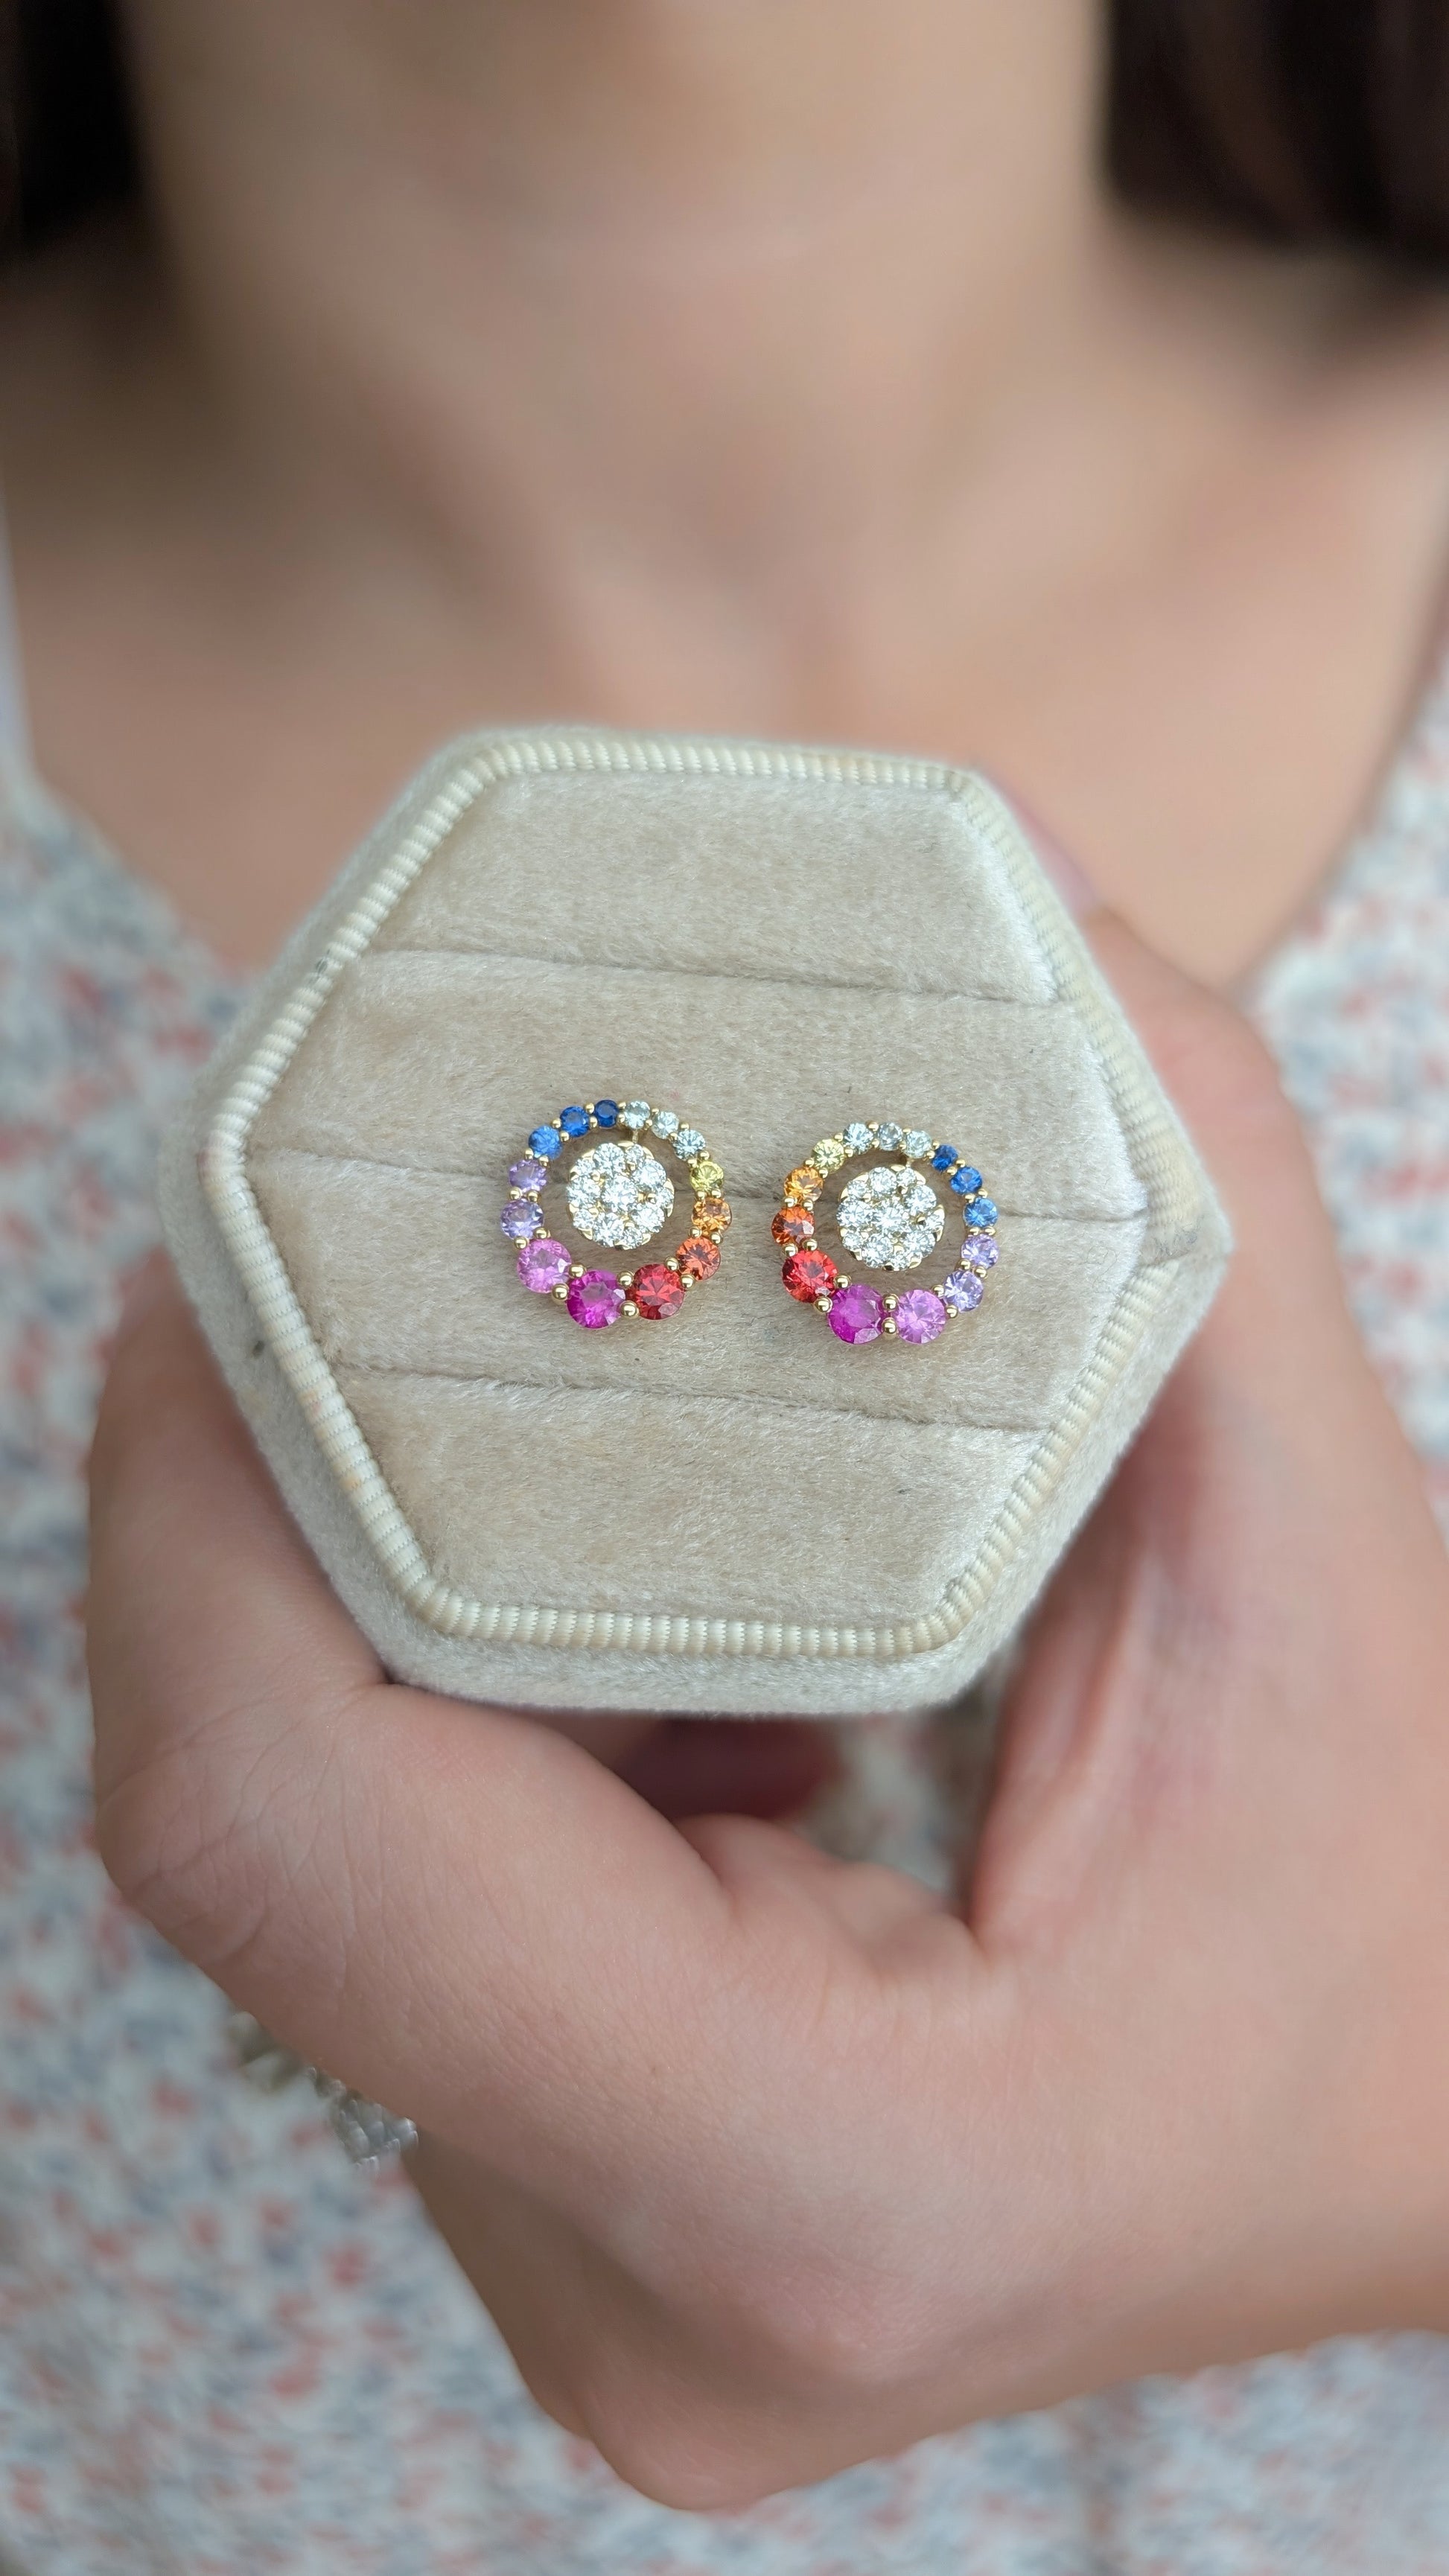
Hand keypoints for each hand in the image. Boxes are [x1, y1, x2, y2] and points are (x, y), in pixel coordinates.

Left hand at [88, 919, 1448, 2508]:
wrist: (1435, 2142)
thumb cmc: (1413, 1905)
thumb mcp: (1318, 1545)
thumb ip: (1169, 1183)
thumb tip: (1011, 875)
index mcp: (822, 2173)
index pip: (300, 1823)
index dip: (201, 1502)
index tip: (237, 1251)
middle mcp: (648, 2293)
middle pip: (248, 1843)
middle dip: (238, 1515)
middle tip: (327, 1259)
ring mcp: (580, 2289)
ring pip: (286, 1878)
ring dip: (341, 1604)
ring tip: (514, 1428)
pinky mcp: (565, 2223)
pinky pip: (375, 1917)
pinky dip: (444, 1712)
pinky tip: (628, 1629)